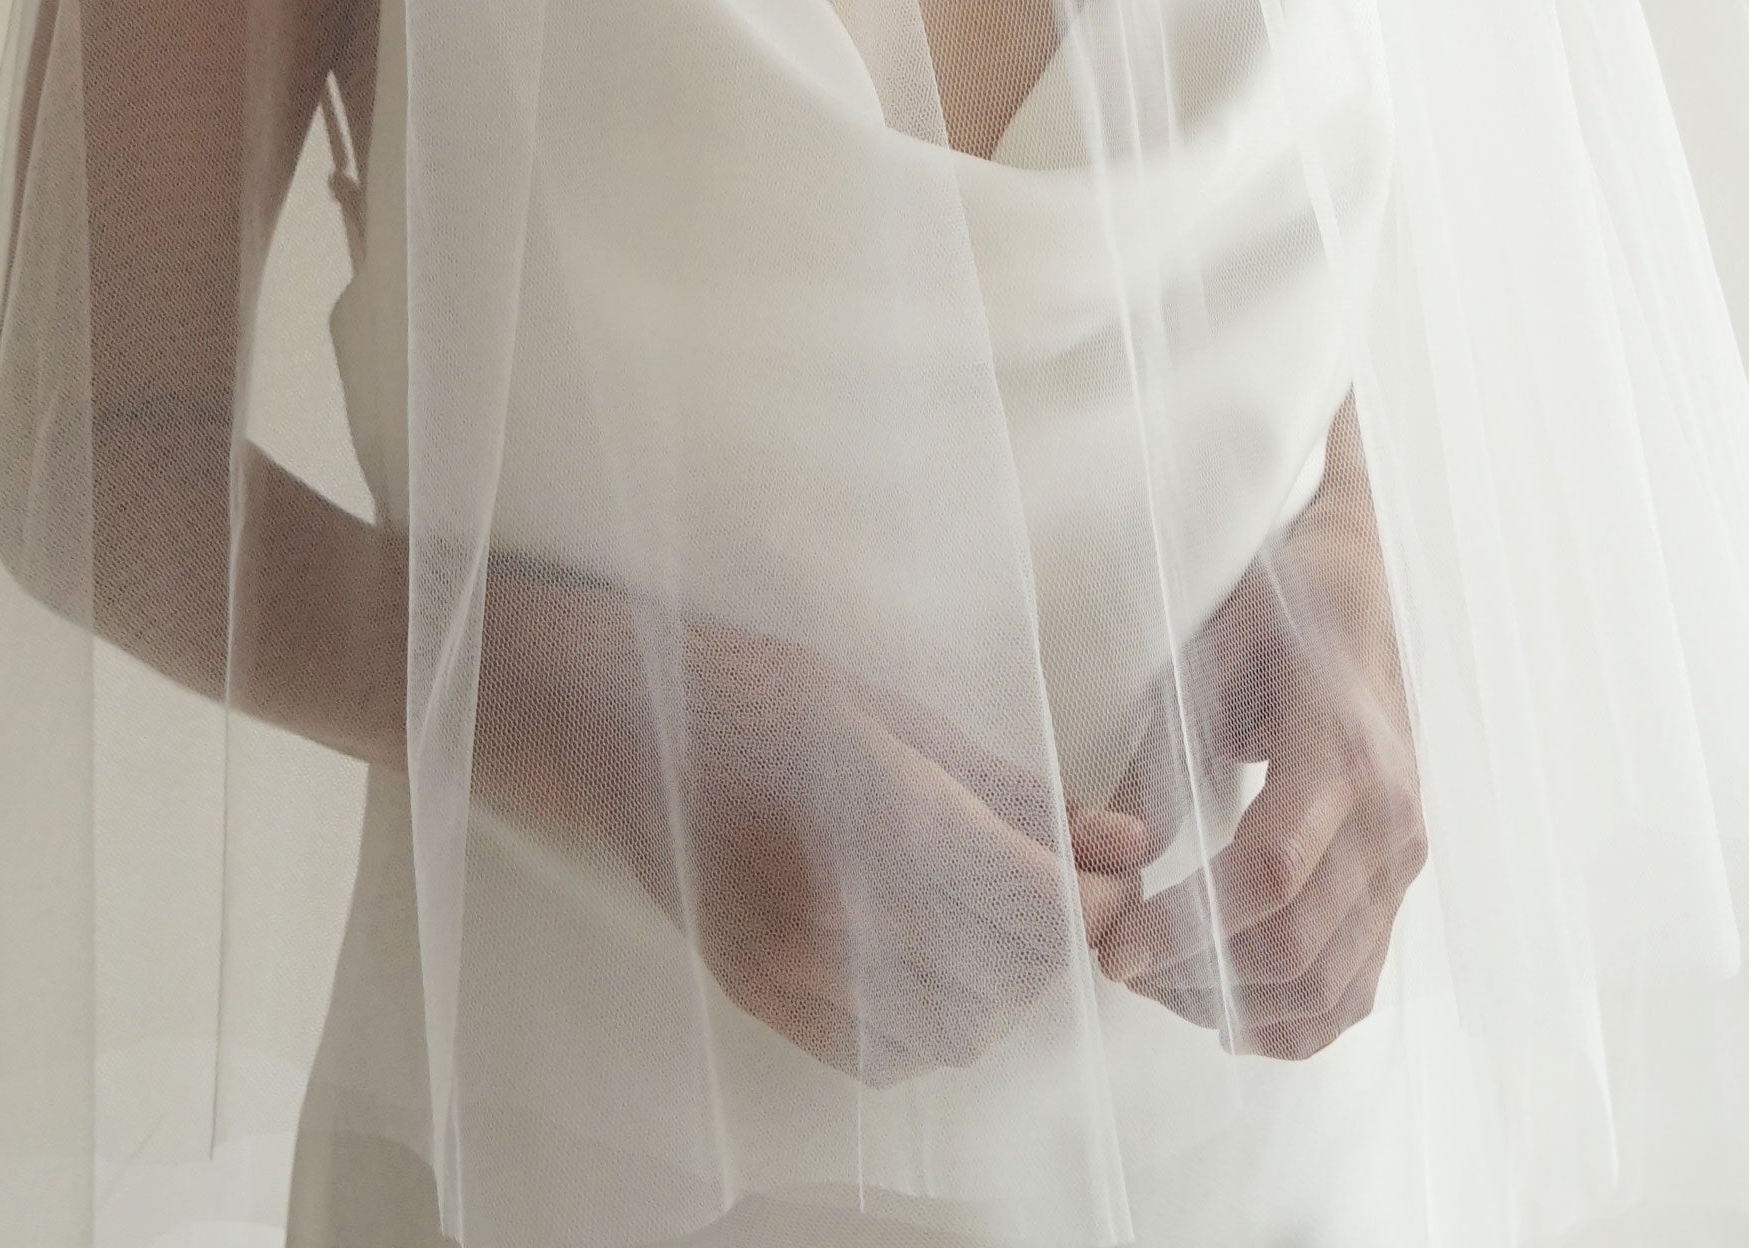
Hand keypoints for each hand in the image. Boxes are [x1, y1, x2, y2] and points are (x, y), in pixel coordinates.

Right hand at [501, 578, 1156, 1085]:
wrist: (619, 723)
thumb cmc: (761, 693)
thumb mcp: (901, 715)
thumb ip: (1018, 791)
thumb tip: (1129, 842)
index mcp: (883, 814)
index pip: (1037, 906)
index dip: (1095, 900)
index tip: (1109, 875)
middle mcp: (839, 907)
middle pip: (1008, 975)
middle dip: (1054, 940)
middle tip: (1058, 887)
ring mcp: (792, 966)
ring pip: (956, 1030)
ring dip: (999, 988)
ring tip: (989, 920)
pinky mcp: (761, 997)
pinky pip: (884, 1055)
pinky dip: (931, 1024)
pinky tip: (926, 959)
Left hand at [1095, 401, 1426, 1059]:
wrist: (1358, 586)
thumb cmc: (1275, 607)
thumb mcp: (1206, 655)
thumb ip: (1162, 755)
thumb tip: (1114, 850)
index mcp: (1341, 747)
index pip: (1268, 873)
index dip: (1188, 925)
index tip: (1114, 946)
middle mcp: (1389, 813)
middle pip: (1297, 946)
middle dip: (1196, 975)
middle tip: (1119, 966)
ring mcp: (1405, 852)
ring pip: (1331, 983)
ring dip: (1239, 1007)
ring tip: (1163, 988)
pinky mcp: (1402, 875)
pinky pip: (1360, 982)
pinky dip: (1298, 1020)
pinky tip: (1232, 1013)